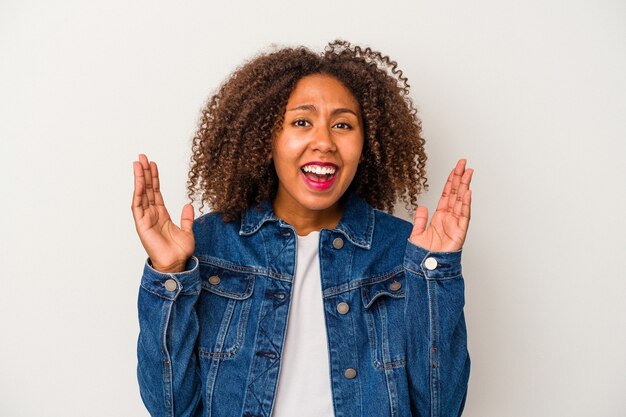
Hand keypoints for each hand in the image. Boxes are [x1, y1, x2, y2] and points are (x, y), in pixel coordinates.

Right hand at [131, 154, 194, 272]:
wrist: (176, 264)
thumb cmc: (179, 251)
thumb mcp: (187, 231)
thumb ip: (187, 217)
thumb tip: (188, 204)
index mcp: (161, 214)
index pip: (156, 191)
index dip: (154, 177)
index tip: (153, 164)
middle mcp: (151, 214)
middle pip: (146, 189)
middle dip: (144, 173)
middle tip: (142, 157)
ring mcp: (145, 218)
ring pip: (141, 194)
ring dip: (139, 178)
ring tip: (138, 163)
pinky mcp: (141, 224)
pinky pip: (138, 205)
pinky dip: (138, 192)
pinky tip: (138, 181)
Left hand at [409, 159, 472, 251]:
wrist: (428, 268)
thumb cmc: (424, 254)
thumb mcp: (417, 234)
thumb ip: (420, 219)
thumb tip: (422, 207)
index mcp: (440, 216)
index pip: (447, 194)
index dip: (451, 181)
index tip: (456, 169)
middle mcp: (449, 218)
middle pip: (456, 194)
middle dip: (460, 178)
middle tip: (463, 163)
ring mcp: (456, 224)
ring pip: (461, 201)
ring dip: (465, 186)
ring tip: (468, 172)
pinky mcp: (460, 232)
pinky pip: (464, 215)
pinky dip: (466, 204)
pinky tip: (467, 192)